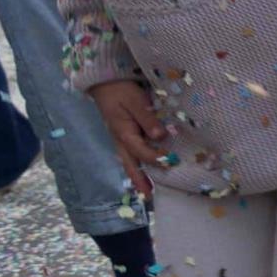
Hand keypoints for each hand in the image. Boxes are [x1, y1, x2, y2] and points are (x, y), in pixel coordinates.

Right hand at [88, 81, 167, 196]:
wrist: (104, 81)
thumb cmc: (121, 89)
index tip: (171, 161)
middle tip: (148, 196)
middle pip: (130, 163)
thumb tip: (160, 136)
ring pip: (129, 160)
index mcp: (123, 132)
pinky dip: (136, 164)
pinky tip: (144, 170)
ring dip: (137, 175)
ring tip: (147, 190)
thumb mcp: (135, 101)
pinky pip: (130, 153)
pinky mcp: (123, 133)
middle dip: (139, 180)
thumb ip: (147, 119)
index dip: (156, 158)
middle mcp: (120, 139)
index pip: (141, 151)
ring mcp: (120, 137)